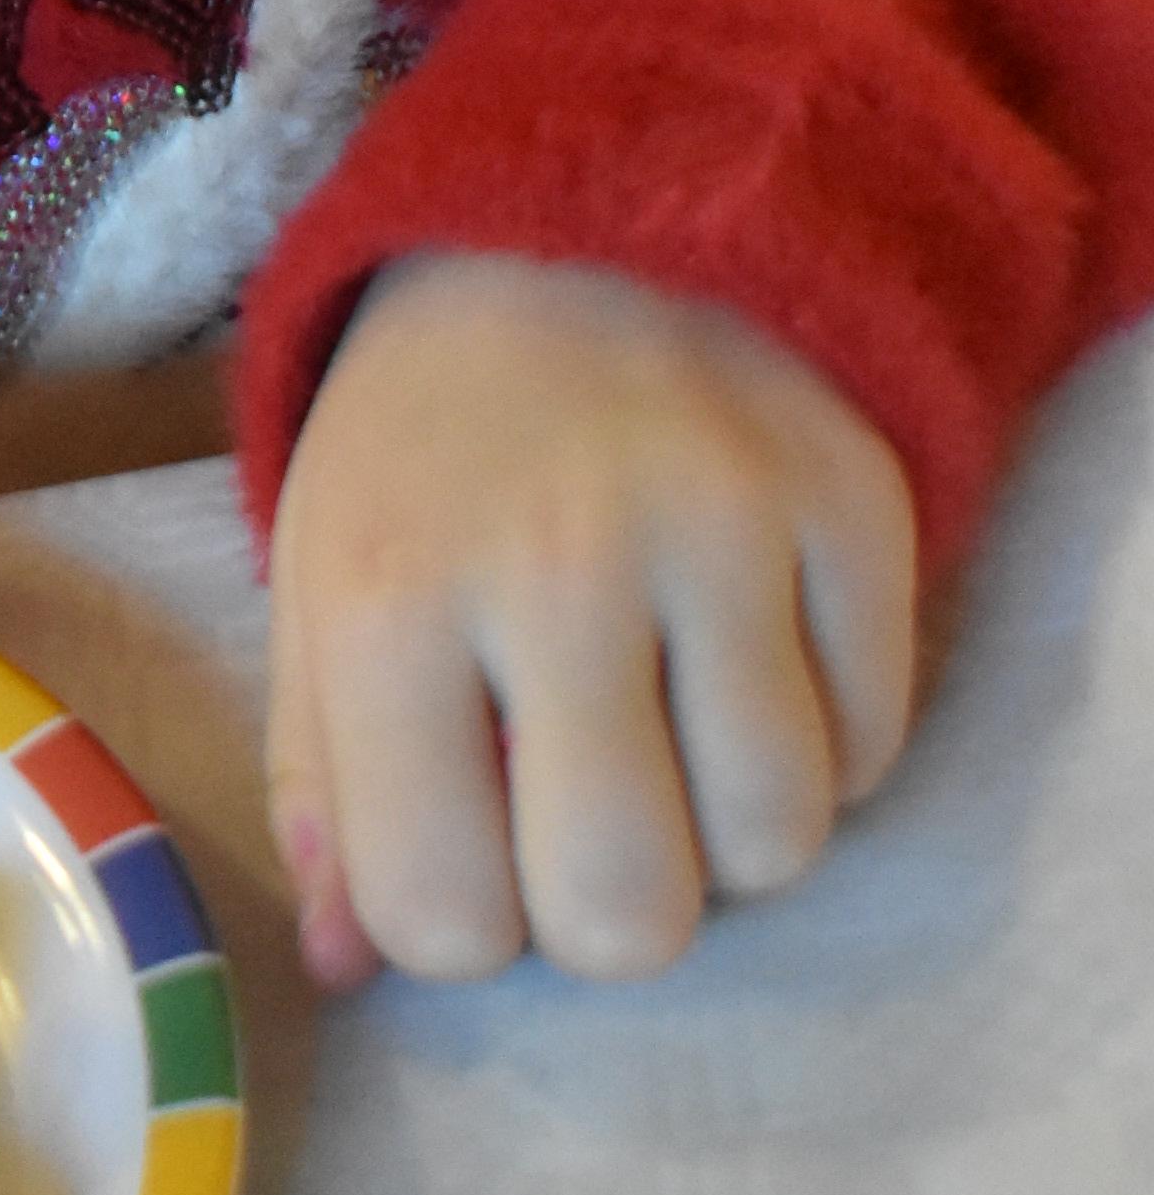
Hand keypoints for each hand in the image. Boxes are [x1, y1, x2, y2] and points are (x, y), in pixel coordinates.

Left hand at [266, 253, 915, 985]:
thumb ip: (323, 784)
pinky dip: (821, 749)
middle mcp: (558, 559)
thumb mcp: (319, 586)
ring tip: (667, 729)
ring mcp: (724, 525)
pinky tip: (748, 663)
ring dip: (724, 832)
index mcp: (387, 591)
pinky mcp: (854, 502)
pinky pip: (874, 748)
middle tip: (581, 813)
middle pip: (633, 911)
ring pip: (778, 844)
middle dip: (606, 909)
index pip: (446, 909)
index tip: (467, 848)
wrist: (573, 226)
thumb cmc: (425, 443)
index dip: (463, 921)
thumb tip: (354, 967)